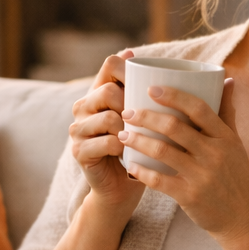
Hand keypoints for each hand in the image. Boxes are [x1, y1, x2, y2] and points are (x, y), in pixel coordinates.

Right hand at [69, 51, 144, 212]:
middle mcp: (83, 107)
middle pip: (109, 91)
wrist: (122, 187)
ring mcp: (77, 129)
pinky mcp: (78, 151)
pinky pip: (107, 143)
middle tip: (146, 122)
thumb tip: (170, 62)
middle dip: (131, 105)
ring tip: (138, 140)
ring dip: (129, 130)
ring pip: (108, 118)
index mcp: (98, 92)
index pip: (110, 64)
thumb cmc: (139, 148)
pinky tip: (129, 154)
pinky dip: (123, 149)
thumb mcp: (144, 118)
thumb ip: (147, 93)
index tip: (150, 85)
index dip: (130, 68)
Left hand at [117, 79, 248, 244]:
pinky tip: (129, 164)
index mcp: (225, 138)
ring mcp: (202, 176)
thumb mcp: (236, 144)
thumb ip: (227, 113)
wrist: (242, 219)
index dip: (174, 96)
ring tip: (123, 135)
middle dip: (146, 117)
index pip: (199, 108)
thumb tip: (226, 80)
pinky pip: (159, 180)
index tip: (152, 88)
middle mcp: (215, 154)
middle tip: (127, 112)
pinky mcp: (190, 196)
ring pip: (163, 151)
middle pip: (175, 127)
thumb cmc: (235, 177)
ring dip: (138, 141)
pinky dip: (142, 171)